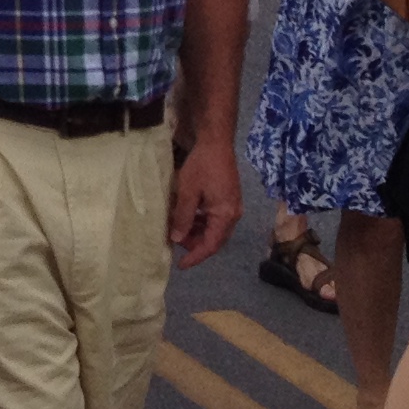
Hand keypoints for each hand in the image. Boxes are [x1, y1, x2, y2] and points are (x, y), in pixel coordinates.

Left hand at [167, 137, 241, 267]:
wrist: (216, 143)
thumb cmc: (202, 167)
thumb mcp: (187, 192)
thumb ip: (183, 217)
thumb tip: (177, 239)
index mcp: (226, 216)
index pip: (211, 245)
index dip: (195, 256)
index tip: (180, 265)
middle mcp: (233, 214)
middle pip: (215, 239)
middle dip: (195, 244)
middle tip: (175, 241)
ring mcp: (232, 207)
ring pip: (214, 229)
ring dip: (197, 233)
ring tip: (178, 229)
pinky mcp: (228, 199)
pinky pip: (215, 219)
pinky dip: (201, 222)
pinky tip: (187, 216)